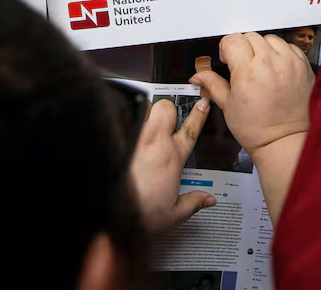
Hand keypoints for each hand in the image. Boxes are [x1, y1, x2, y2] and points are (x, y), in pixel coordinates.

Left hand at [128, 97, 216, 232]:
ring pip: (145, 107)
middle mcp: (154, 142)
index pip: (190, 129)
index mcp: (171, 157)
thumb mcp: (174, 215)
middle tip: (165, 121)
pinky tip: (123, 127)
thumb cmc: (140, 214)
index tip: (202, 104)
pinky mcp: (117, 138)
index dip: (198, 115)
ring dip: (146, 111)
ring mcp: (134, 138)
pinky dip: (126, 117)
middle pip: (166, 108)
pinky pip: (124, 116)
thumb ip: (193, 203)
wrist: (112, 214)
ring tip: (143, 122)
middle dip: (168, 110)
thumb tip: (208, 200)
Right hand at [192, 33, 313, 220]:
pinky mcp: (304, 67)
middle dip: (243, 48)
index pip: (233, 40)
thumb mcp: (228, 106)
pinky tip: (276, 70)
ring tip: (260, 67)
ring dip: (263, 49)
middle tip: (242, 65)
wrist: (285, 142)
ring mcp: (290, 64)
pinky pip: (290, 47)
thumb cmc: (258, 130)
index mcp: (248, 72)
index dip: (227, 49)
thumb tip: (198, 76)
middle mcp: (271, 63)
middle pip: (251, 37)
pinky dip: (281, 54)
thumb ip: (213, 84)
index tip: (228, 60)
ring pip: (271, 39)